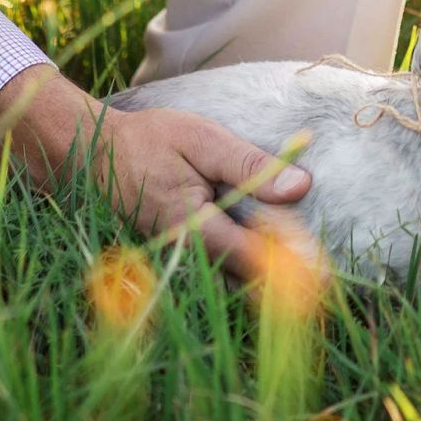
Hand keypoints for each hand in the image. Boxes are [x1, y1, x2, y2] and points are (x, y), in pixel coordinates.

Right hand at [0, 64, 311, 278]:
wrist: (93, 152)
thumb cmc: (148, 140)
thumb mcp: (203, 138)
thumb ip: (249, 165)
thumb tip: (300, 187)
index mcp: (193, 227)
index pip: (253, 258)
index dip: (293, 266)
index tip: (328, 275)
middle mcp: (185, 253)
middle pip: (245, 277)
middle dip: (284, 280)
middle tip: (326, 281)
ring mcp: (177, 257)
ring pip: (229, 276)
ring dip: (265, 276)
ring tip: (306, 274)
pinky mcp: (176, 253)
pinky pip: (215, 267)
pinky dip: (244, 265)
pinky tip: (268, 254)